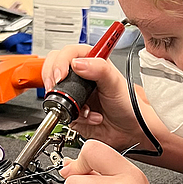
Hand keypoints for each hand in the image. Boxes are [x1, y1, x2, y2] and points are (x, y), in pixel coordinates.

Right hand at [42, 44, 157, 151]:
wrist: (129, 130)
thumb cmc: (128, 104)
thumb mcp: (115, 83)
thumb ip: (99, 69)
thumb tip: (78, 63)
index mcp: (91, 62)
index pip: (68, 53)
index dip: (60, 62)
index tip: (61, 74)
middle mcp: (80, 76)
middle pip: (53, 68)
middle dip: (53, 80)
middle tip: (57, 88)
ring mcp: (73, 94)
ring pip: (53, 92)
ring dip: (68, 103)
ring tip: (86, 108)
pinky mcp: (70, 111)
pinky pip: (61, 112)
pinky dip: (75, 117)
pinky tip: (90, 117)